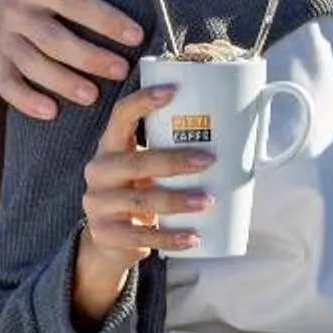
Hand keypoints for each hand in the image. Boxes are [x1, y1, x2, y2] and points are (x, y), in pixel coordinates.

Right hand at [0, 0, 147, 120]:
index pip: (73, 2)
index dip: (104, 19)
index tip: (136, 35)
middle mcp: (16, 9)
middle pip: (52, 39)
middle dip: (88, 58)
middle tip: (122, 70)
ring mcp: (5, 35)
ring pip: (30, 64)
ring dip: (61, 83)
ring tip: (93, 96)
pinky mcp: (0, 55)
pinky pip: (6, 83)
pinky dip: (25, 101)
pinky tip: (51, 112)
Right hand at [71, 82, 213, 326]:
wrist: (109, 240)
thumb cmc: (138, 193)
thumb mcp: (144, 170)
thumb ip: (168, 153)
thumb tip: (233, 134)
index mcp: (110, 147)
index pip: (120, 117)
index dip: (142, 102)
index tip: (173, 92)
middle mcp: (99, 172)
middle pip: (136, 162)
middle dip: (174, 160)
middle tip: (209, 160)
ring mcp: (98, 205)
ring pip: (141, 201)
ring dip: (178, 200)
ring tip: (208, 201)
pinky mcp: (106, 235)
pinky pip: (142, 237)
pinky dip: (171, 238)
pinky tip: (194, 238)